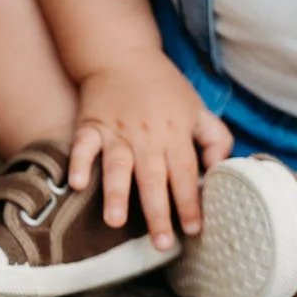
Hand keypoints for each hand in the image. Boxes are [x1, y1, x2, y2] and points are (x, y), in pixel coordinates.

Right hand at [68, 53, 234, 251]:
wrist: (122, 53)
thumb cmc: (163, 87)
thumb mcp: (197, 107)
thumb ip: (215, 138)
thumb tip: (220, 169)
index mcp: (175, 132)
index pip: (186, 173)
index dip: (191, 201)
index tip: (195, 229)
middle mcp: (147, 136)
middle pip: (154, 178)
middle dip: (158, 212)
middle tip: (161, 243)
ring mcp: (116, 131)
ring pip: (118, 165)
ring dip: (116, 193)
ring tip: (116, 221)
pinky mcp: (91, 124)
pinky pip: (83, 145)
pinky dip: (78, 163)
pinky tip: (77, 184)